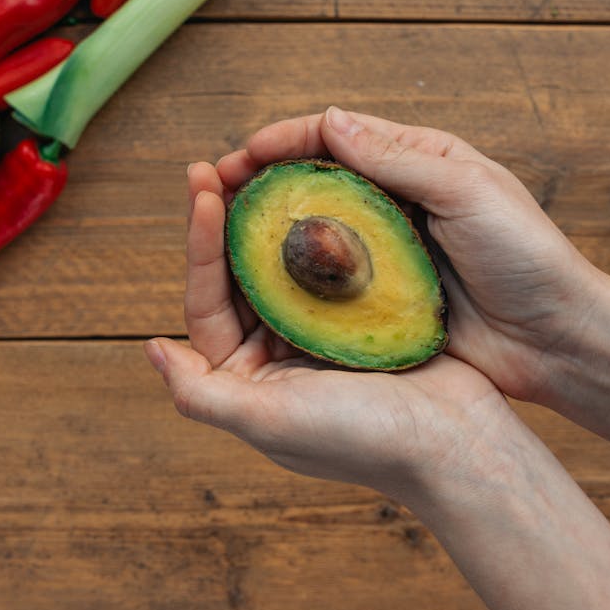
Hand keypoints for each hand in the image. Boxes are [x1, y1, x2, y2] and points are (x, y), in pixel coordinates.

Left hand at [145, 156, 517, 500]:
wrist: (458, 445)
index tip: (202, 190)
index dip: (199, 245)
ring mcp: (321, 333)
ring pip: (282, 262)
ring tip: (258, 166)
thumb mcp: (267, 420)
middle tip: (214, 165)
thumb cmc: (361, 438)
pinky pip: (330, 263)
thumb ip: (200, 394)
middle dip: (225, 219)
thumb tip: (151, 349)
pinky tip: (313, 190)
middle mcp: (277, 354)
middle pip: (239, 275)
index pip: (208, 301)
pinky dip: (319, 228)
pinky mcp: (364, 316)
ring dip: (269, 218)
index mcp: (247, 379)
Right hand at [209, 107, 606, 402]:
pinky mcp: (383, 297)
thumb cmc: (526, 256)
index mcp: (417, 161)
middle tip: (214, 192)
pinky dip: (292, 276)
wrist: (558, 339)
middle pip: (314, 179)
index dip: (282, 140)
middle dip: (262, 180)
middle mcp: (395, 200)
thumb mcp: (467, 193)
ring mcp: (386, 251)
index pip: (335, 136)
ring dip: (268, 228)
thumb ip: (399, 159)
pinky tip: (260, 283)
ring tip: (223, 236)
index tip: (239, 156)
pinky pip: (327, 280)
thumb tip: (330, 122)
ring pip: (313, 229)